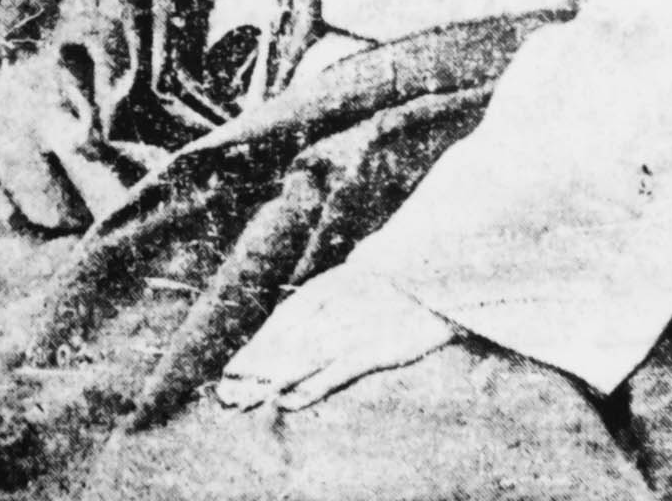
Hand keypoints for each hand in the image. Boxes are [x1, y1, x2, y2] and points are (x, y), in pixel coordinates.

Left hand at [215, 263, 454, 412]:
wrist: (444, 272)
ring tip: (245, 402)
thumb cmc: (406, 271)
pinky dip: (312, 386)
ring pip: (302, 358)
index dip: (258, 344)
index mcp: (333, 285)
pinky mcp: (374, 349)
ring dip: (271, 382)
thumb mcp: (369, 269)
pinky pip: (335, 371)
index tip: (233, 368)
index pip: (286, 318)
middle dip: (254, 369)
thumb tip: (335, 280)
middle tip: (227, 393)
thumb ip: (345, 281)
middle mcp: (335, 306)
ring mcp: (353, 327)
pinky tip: (290, 402)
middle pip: (286, 342)